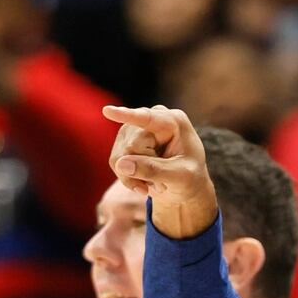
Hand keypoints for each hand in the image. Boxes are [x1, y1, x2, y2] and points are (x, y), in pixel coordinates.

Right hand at [102, 103, 217, 237]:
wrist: (185, 186)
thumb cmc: (190, 179)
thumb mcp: (180, 178)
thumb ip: (154, 170)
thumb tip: (121, 165)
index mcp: (173, 122)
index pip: (147, 118)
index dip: (126, 115)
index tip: (107, 111)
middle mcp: (151, 119)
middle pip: (131, 147)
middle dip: (144, 171)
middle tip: (162, 184)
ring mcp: (135, 128)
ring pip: (119, 156)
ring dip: (135, 177)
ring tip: (155, 183)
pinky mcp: (125, 140)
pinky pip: (115, 162)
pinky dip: (128, 178)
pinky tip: (144, 182)